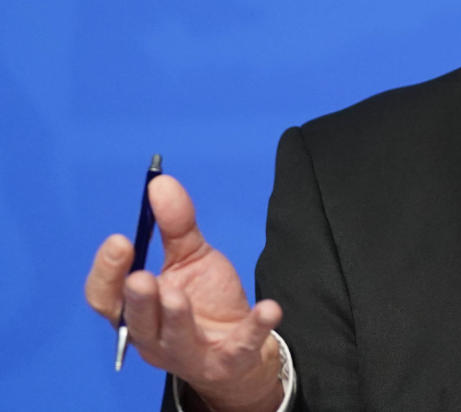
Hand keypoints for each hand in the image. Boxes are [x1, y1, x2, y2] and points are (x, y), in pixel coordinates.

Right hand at [85, 175, 284, 411]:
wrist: (239, 348)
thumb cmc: (203, 300)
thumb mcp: (190, 257)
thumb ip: (174, 224)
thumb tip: (161, 183)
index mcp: (136, 312)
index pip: (106, 298)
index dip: (107, 273)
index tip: (121, 240)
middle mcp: (154, 338)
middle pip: (138, 322)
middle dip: (139, 300)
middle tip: (142, 277)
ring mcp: (191, 354)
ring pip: (176, 339)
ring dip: (176, 316)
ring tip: (179, 294)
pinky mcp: (229, 361)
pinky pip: (241, 346)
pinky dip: (255, 328)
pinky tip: (270, 308)